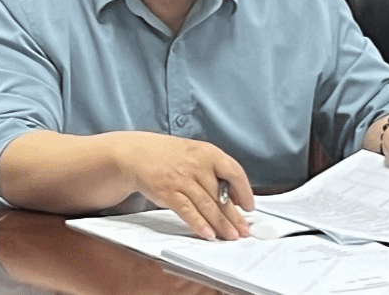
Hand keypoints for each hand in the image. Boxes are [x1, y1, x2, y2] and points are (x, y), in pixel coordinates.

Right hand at [112, 133, 254, 240]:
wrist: (139, 153)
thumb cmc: (172, 156)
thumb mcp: (197, 154)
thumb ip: (216, 171)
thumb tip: (235, 197)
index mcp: (208, 152)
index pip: (234, 172)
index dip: (244, 191)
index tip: (249, 207)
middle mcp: (196, 165)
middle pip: (221, 194)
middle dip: (235, 215)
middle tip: (244, 230)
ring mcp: (181, 179)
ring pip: (206, 205)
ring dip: (221, 223)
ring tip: (230, 235)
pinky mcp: (168, 192)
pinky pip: (187, 210)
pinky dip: (198, 224)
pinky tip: (208, 234)